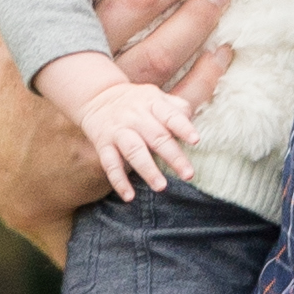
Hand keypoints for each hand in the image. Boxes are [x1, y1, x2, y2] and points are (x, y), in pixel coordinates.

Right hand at [0, 0, 238, 255]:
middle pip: (142, 0)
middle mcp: (76, 57)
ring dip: (199, 19)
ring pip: (163, 51)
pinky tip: (224, 53)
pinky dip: (206, 77)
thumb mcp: (6, 39)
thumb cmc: (13, 91)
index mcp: (52, 22)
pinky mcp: (123, 136)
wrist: (8, 168)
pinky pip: (175, 103)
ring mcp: (100, 101)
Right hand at [65, 71, 209, 199]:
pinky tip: (129, 197)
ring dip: (147, 170)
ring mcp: (118, 131)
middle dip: (173, 156)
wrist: (97, 97)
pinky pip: (110, 164)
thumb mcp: (156, 97)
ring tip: (161, 187)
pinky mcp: (103, 145)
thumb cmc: (137, 102)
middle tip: (188, 175)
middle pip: (156, 137)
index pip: (170, 115)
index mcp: (152, 103)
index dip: (183, 127)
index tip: (196, 141)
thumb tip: (192, 120)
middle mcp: (135, 116)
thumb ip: (175, 108)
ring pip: (134, 151)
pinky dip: (119, 181)